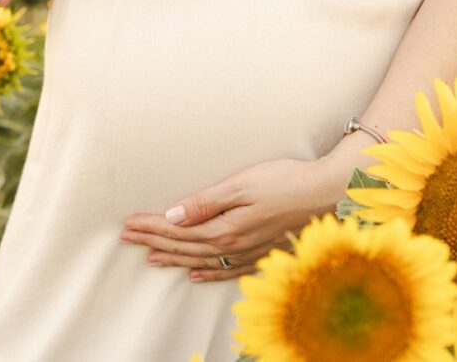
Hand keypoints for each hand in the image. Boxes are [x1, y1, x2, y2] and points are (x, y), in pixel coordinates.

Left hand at [118, 157, 348, 281]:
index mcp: (226, 228)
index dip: (151, 227)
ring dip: (175, 257)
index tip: (129, 224)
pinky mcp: (263, 253)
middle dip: (155, 241)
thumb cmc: (285, 181)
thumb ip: (206, 203)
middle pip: (186, 246)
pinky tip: (196, 273)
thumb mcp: (241, 185)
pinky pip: (228, 269)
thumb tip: (172, 217)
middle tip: (128, 237)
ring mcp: (250, 252)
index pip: (178, 231)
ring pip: (203, 259)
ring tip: (151, 256)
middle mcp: (235, 245)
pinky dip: (208, 272)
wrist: (328, 193)